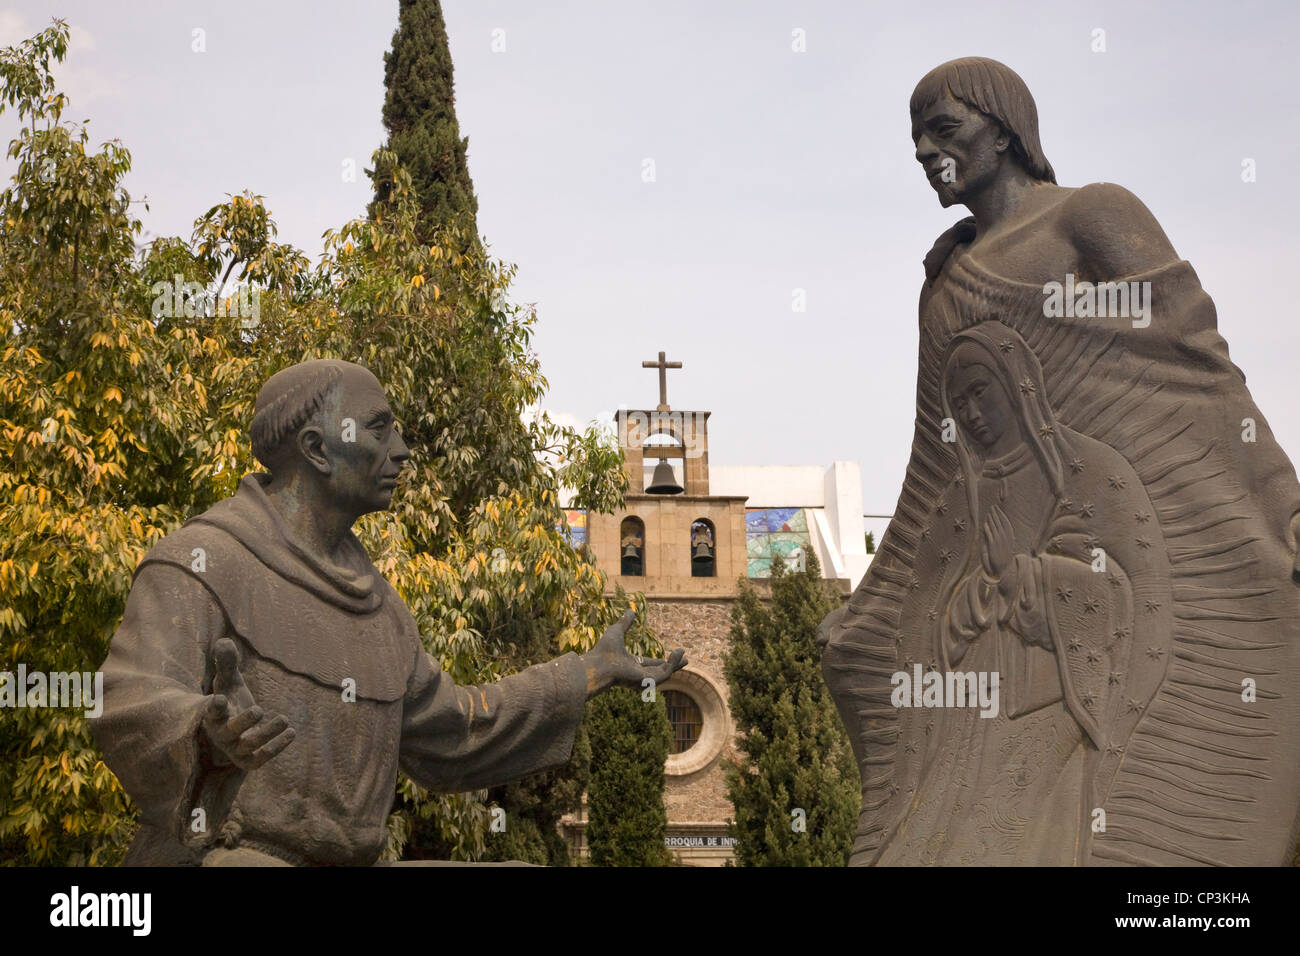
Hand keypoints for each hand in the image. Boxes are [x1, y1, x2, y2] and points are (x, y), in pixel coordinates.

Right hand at [202, 638, 295, 769]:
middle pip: (229, 733)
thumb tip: (224, 642)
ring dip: (267, 733)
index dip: (214, 707)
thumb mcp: (228, 681)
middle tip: (258, 709)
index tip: (219, 698)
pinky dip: (276, 748)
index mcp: (213, 715)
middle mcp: (222, 734)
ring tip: (284, 719)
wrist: (231, 728)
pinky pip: (260, 759)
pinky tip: (291, 732)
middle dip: (244, 722)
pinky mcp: (249, 759)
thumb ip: (226, 663)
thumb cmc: (230, 699)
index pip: (210, 712)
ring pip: (248, 747)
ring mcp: (235, 749)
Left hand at [581, 610, 687, 697]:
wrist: (599, 664)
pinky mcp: (647, 681)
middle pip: (660, 671)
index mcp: (630, 665)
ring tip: (684, 654)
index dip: (660, 661)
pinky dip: (673, 664)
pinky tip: (678, 653)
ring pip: (664, 673)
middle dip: (673, 666)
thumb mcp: (617, 631)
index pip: (648, 664)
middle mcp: (637, 674)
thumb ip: (625, 623)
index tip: (670, 655)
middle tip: (686, 660)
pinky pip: (665, 673)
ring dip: (675, 664)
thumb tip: (630, 610)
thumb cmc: (604, 650)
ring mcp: (643, 679)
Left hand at [980, 505, 1014, 578]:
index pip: (1006, 523)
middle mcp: (1006, 539)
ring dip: (991, 520)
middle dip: (996, 515)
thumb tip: (993, 526)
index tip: (997, 509)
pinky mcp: (993, 546)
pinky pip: (990, 535)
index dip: (1001, 515)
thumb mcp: (1002, 545)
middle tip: (992, 507)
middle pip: (1000, 523)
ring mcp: (1000, 542)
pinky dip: (987, 529)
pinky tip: (985, 524)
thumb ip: (998, 536)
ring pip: (995, 528)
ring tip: (988, 513)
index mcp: (1010, 538)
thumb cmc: (1001, 557)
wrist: (1002, 568)